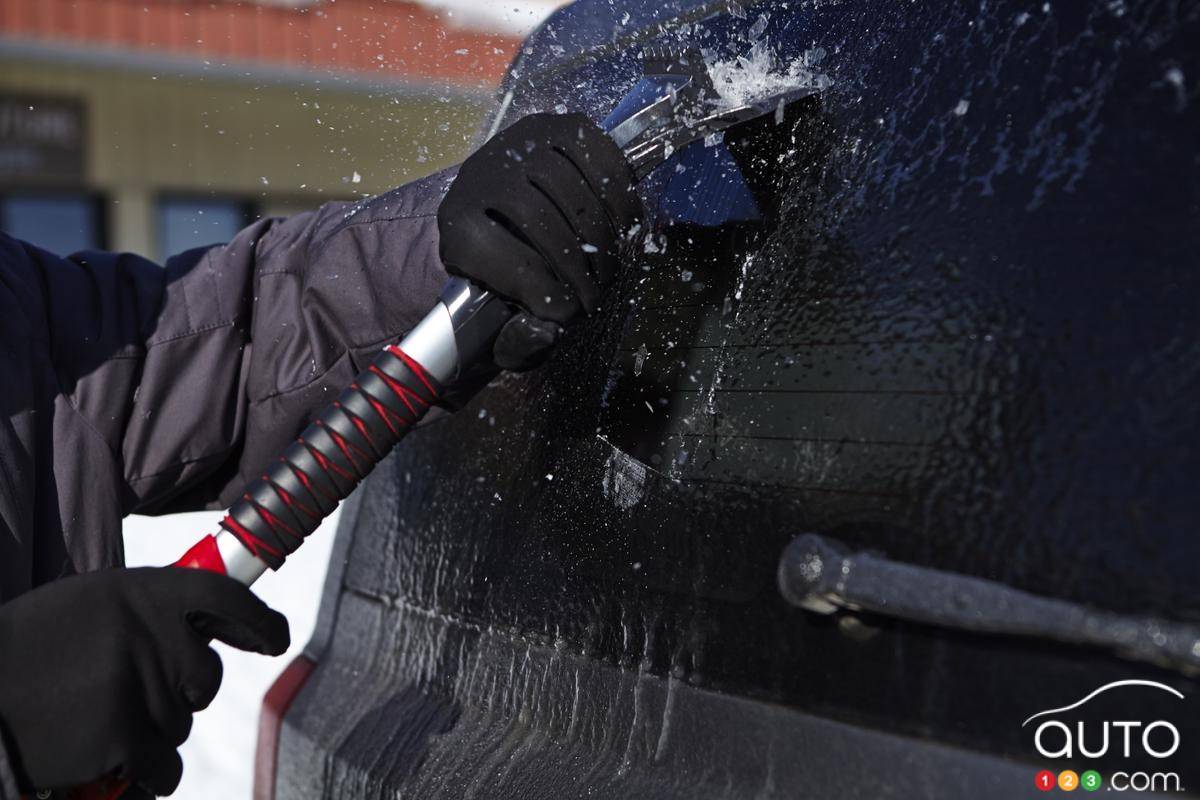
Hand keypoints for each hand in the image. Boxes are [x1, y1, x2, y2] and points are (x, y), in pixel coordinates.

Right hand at [0, 567, 288, 794]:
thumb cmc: (23, 652)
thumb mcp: (84, 607)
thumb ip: (141, 612)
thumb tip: (198, 629)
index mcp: (139, 591)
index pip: (224, 597)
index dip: (258, 620)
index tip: (273, 638)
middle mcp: (148, 633)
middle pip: (206, 677)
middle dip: (186, 693)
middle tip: (141, 696)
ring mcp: (138, 685)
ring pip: (181, 724)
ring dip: (153, 732)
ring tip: (97, 722)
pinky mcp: (123, 736)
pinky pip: (165, 768)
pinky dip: (149, 776)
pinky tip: (116, 765)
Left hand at [437, 112, 641, 369]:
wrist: (501, 201)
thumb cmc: (505, 264)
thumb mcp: (499, 304)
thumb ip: (520, 336)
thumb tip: (550, 332)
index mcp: (458, 225)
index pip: (510, 263)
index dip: (548, 295)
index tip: (568, 315)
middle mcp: (482, 175)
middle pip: (546, 226)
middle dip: (582, 271)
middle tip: (596, 296)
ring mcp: (521, 143)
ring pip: (577, 196)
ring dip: (605, 241)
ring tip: (610, 267)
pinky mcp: (557, 126)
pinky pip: (602, 162)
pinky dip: (622, 198)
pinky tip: (624, 226)